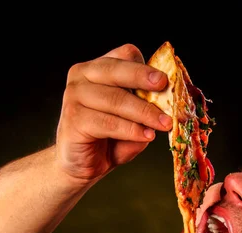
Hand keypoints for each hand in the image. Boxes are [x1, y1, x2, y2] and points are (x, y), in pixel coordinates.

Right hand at [55, 43, 172, 183]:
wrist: (83, 167)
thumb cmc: (109, 140)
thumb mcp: (133, 121)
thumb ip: (144, 109)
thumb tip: (167, 105)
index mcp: (97, 69)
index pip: (123, 56)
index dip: (144, 66)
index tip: (164, 80)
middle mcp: (81, 76)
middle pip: (116, 70)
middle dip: (143, 79)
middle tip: (164, 88)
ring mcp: (74, 96)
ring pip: (115, 99)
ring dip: (143, 112)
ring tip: (164, 124)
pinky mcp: (74, 119)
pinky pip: (108, 122)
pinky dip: (130, 130)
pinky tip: (145, 135)